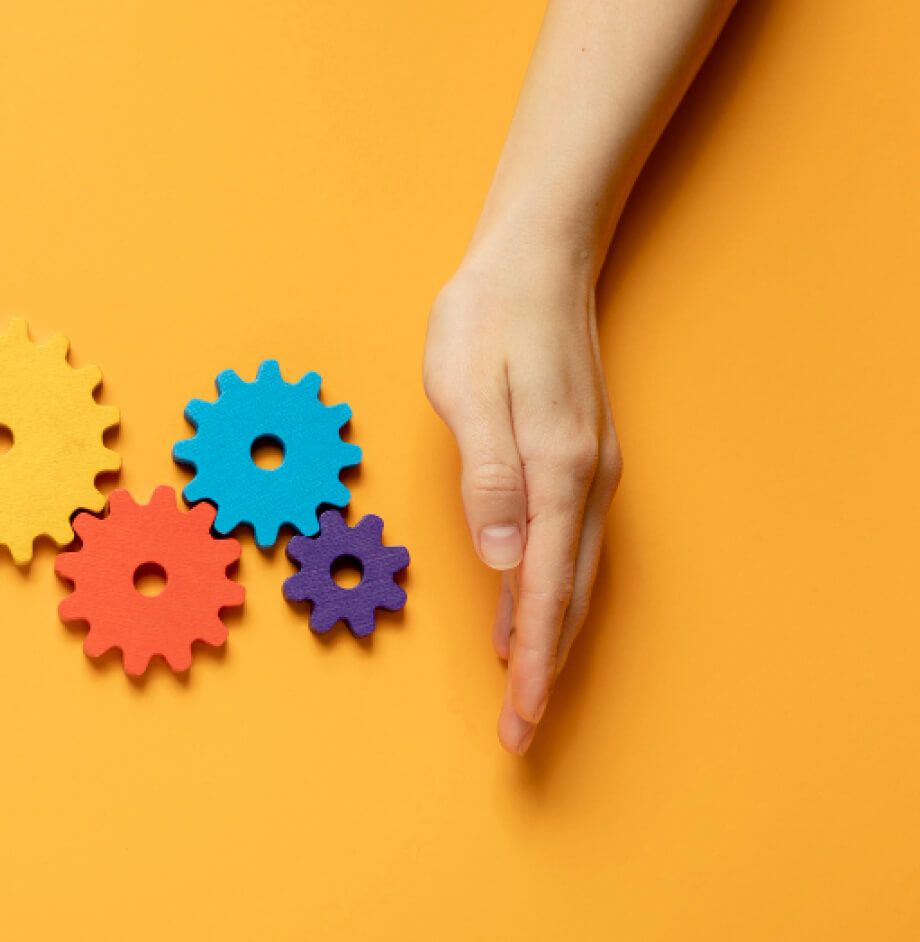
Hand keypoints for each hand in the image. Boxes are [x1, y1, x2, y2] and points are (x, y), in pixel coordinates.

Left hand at [423, 250, 622, 754]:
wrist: (534, 260)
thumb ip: (487, 476)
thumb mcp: (469, 389)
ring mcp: (586, 472)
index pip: (545, 589)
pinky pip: (564, 546)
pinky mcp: (575, 461)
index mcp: (555, 471)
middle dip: (545, 671)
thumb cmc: (489, 318)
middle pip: (568, 598)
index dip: (535, 661)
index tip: (522, 716)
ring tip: (523, 694)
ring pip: (571, 577)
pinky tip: (526, 615)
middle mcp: (583, 481)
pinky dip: (547, 593)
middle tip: (519, 733)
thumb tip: (501, 558)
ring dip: (548, 639)